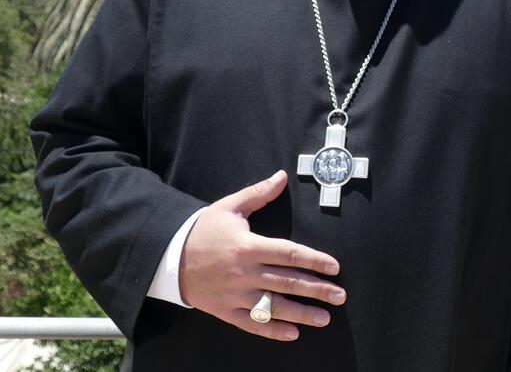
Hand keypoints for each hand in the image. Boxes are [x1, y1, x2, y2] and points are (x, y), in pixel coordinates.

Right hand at [178, 170, 345, 340]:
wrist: (169, 256)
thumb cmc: (203, 229)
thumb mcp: (230, 207)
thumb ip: (258, 193)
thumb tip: (281, 176)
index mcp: (249, 246)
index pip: (289, 254)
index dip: (314, 260)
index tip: (334, 266)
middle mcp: (245, 273)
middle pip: (288, 282)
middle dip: (317, 290)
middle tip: (340, 295)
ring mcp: (236, 295)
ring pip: (275, 307)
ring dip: (302, 314)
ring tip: (325, 318)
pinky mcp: (226, 311)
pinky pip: (253, 324)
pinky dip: (272, 330)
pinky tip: (292, 334)